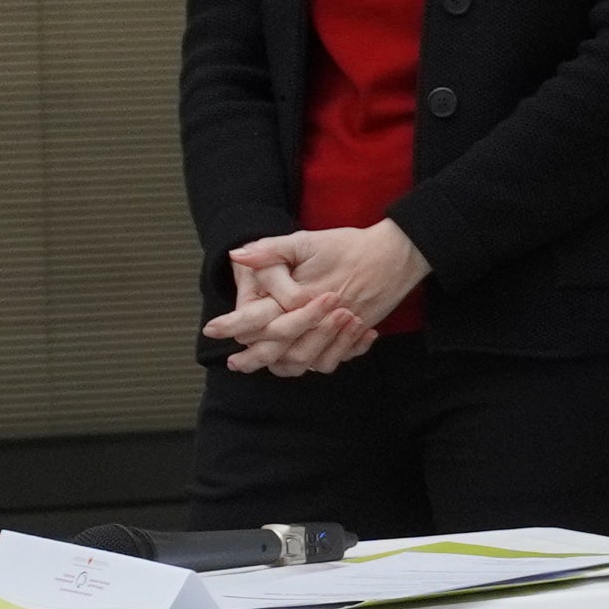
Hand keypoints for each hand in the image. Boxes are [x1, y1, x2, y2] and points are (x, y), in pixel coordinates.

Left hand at [208, 224, 427, 376]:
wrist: (396, 254)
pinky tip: (299, 362)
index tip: (212, 329)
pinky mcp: (355, 332)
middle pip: (279, 348)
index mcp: (302, 296)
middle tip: (234, 363)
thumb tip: (236, 256)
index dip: (234, 325)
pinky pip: (332, 359)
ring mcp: (338, 328)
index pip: (260, 319)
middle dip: (254, 358)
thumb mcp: (307, 241)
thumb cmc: (350, 245)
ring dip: (281, 365)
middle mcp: (319, 318)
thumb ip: (271, 250)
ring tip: (261, 367)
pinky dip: (315, 363)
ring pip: (305, 360)